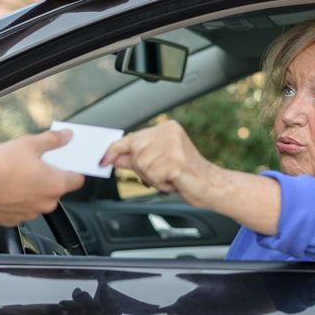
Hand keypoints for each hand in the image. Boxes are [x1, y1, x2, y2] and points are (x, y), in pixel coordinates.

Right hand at [0, 130, 83, 225]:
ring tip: (16, 175)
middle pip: (56, 189)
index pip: (78, 180)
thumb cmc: (0, 166)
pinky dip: (16, 200)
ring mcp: (30, 214)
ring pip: (38, 200)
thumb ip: (52, 140)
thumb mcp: (29, 144)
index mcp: (56, 184)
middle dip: (49, 177)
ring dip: (32, 189)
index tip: (67, 162)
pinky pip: (21, 208)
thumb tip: (66, 136)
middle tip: (36, 164)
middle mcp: (47, 203)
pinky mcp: (13, 220)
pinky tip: (5, 187)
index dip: (74, 169)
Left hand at [101, 121, 215, 205]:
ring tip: (170, 177)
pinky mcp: (176, 161)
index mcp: (165, 128)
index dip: (114, 150)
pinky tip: (174, 181)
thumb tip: (113, 157)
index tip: (103, 160)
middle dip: (142, 169)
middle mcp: (169, 132)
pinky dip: (161, 183)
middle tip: (161, 173)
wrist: (211, 186)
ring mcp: (173, 145)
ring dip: (153, 177)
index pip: (132, 137)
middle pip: (135, 153)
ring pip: (142, 166)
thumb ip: (137, 158)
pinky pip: (153, 175)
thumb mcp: (157, 163)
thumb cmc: (186, 175)